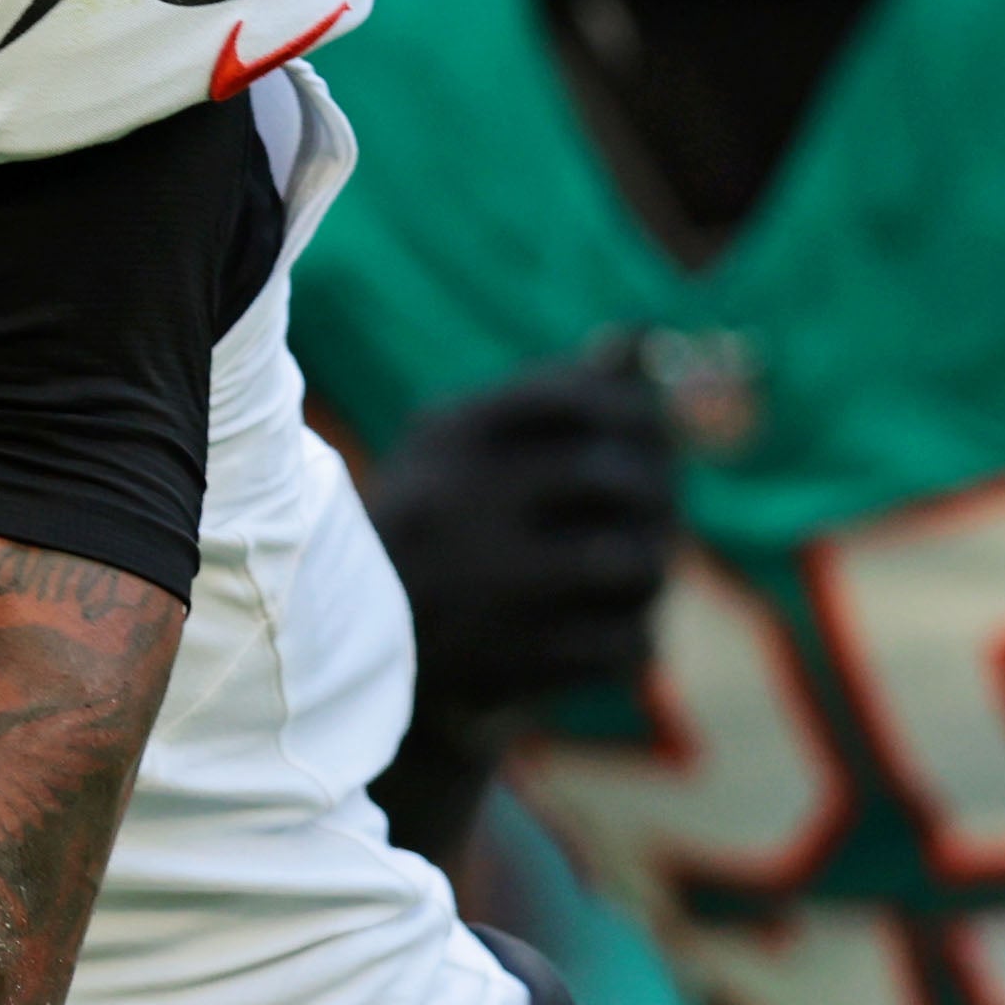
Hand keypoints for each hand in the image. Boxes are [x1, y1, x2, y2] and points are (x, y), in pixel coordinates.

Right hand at [363, 343, 681, 732]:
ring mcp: (481, 589)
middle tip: (657, 511)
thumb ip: (552, 396)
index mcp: (446, 438)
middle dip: (658, 494)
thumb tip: (642, 336)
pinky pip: (626, 642)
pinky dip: (633, 639)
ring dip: (652, 568)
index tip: (652, 433)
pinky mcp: (505, 668)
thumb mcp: (460, 451)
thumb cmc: (432, 534)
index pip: (576, 396)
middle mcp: (459, 505)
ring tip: (636, 573)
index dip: (637, 412)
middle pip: (617, 477)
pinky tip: (611, 633)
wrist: (347, 666)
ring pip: (633, 562)